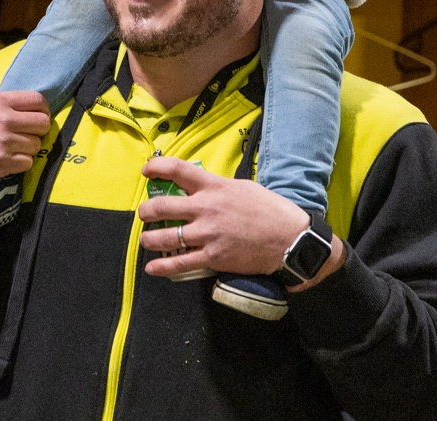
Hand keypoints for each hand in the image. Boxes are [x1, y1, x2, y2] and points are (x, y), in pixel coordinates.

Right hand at [0, 88, 51, 181]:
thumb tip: (8, 90)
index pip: (37, 101)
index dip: (42, 109)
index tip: (38, 114)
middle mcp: (4, 121)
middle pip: (43, 124)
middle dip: (38, 129)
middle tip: (28, 133)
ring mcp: (3, 144)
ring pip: (36, 146)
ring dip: (28, 148)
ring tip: (13, 147)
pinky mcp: (0, 164)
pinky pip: (26, 163)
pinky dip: (20, 162)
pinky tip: (7, 158)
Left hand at [136, 156, 343, 288]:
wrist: (291, 240)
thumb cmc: (270, 210)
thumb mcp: (242, 187)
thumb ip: (217, 187)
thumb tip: (200, 186)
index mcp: (214, 186)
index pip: (177, 169)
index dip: (156, 167)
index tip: (147, 170)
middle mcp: (206, 208)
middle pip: (161, 207)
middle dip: (146, 211)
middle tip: (145, 214)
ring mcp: (208, 234)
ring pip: (165, 237)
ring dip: (149, 238)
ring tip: (147, 239)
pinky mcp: (213, 257)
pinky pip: (180, 264)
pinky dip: (162, 267)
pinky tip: (151, 267)